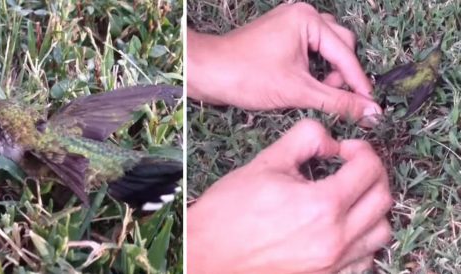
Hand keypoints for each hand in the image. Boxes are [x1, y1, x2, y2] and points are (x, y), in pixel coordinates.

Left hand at [187, 3, 381, 125]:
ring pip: (323, 48)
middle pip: (338, 45)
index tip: (370, 105)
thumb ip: (337, 101)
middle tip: (333, 97)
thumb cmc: (246, 76)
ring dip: (327, 71)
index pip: (345, 53)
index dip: (358, 82)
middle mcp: (300, 15)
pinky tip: (306, 85)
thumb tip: (371, 111)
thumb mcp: (297, 90)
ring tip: (318, 92)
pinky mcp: (278, 37)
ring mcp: (287, 24)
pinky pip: (307, 49)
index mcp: (307, 19)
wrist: (205, 73)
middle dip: (340, 73)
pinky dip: (312, 68)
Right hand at [187, 119, 391, 273]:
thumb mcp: (266, 163)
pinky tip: (343, 227)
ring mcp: (334, 264)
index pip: (369, 169)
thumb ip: (305, 139)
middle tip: (350, 166)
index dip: (361, 150)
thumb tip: (329, 141)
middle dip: (372, 173)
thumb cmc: (229, 211)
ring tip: (349, 196)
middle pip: (383, 198)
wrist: (208, 254)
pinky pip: (366, 259)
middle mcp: (335, 238)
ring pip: (382, 231)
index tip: (344, 149)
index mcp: (322, 205)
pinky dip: (364, 239)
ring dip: (373, 207)